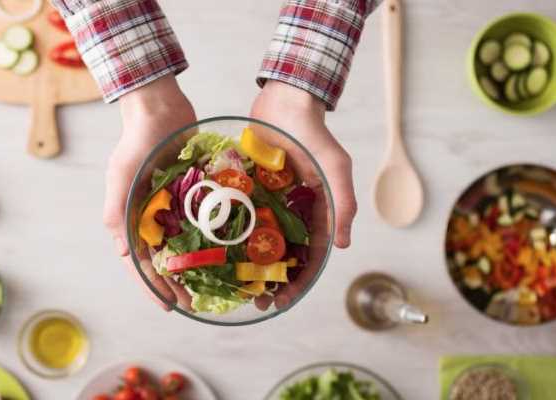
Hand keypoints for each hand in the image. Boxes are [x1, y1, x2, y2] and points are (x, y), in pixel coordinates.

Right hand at [103, 75, 196, 310]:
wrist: (159, 106)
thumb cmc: (136, 139)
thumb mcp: (122, 174)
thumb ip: (117, 210)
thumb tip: (124, 252)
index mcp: (129, 218)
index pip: (138, 262)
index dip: (151, 286)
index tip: (168, 306)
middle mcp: (150, 217)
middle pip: (162, 260)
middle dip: (175, 284)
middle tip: (193, 304)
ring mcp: (171, 206)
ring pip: (183, 245)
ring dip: (194, 267)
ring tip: (210, 287)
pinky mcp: (190, 194)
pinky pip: (201, 222)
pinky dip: (210, 238)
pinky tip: (227, 252)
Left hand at [250, 80, 357, 308]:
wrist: (285, 100)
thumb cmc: (314, 134)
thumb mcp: (335, 167)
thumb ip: (342, 203)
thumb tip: (342, 245)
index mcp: (315, 213)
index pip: (310, 257)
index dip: (299, 282)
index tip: (284, 300)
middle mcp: (290, 213)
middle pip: (281, 257)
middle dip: (271, 282)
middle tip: (256, 302)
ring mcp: (267, 202)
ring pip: (257, 242)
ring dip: (247, 265)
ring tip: (233, 285)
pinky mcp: (246, 188)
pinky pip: (236, 215)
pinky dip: (228, 234)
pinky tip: (213, 250)